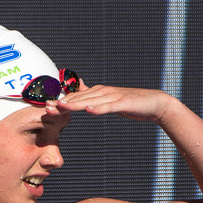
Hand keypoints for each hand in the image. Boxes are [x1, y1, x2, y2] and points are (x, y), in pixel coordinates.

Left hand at [51, 83, 174, 122]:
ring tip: (62, 107)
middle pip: (80, 98)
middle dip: (62, 103)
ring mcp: (114, 96)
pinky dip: (99, 108)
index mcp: (99, 92)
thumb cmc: (131, 103)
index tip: (47, 107)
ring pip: (91, 101)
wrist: (155, 104)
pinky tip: (89, 110)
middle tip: (47, 108)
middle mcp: (104, 92)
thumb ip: (95, 98)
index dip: (61, 102)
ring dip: (76, 104)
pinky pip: (110, 107)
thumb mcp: (110, 101)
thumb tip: (81, 96)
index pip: (77, 97)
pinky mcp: (124, 103)